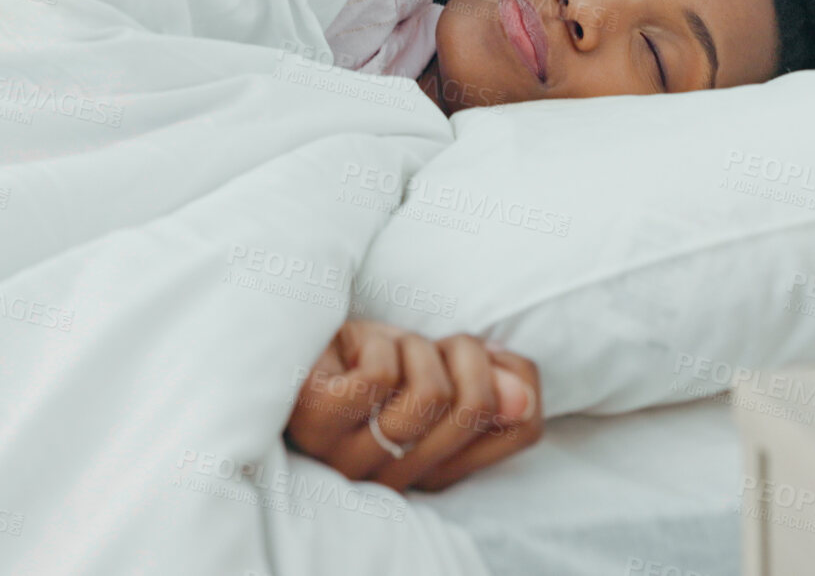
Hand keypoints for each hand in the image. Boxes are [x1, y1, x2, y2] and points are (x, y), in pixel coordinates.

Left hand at [286, 319, 542, 491]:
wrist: (292, 339)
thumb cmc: (368, 356)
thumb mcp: (443, 363)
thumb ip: (491, 387)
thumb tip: (522, 399)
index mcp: (436, 469)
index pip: (521, 430)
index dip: (518, 377)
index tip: (480, 356)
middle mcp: (398, 477)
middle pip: (478, 407)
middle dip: (462, 353)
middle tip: (426, 347)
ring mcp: (352, 455)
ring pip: (430, 392)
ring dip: (414, 348)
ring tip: (387, 352)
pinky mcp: (319, 421)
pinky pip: (381, 376)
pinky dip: (377, 344)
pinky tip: (353, 352)